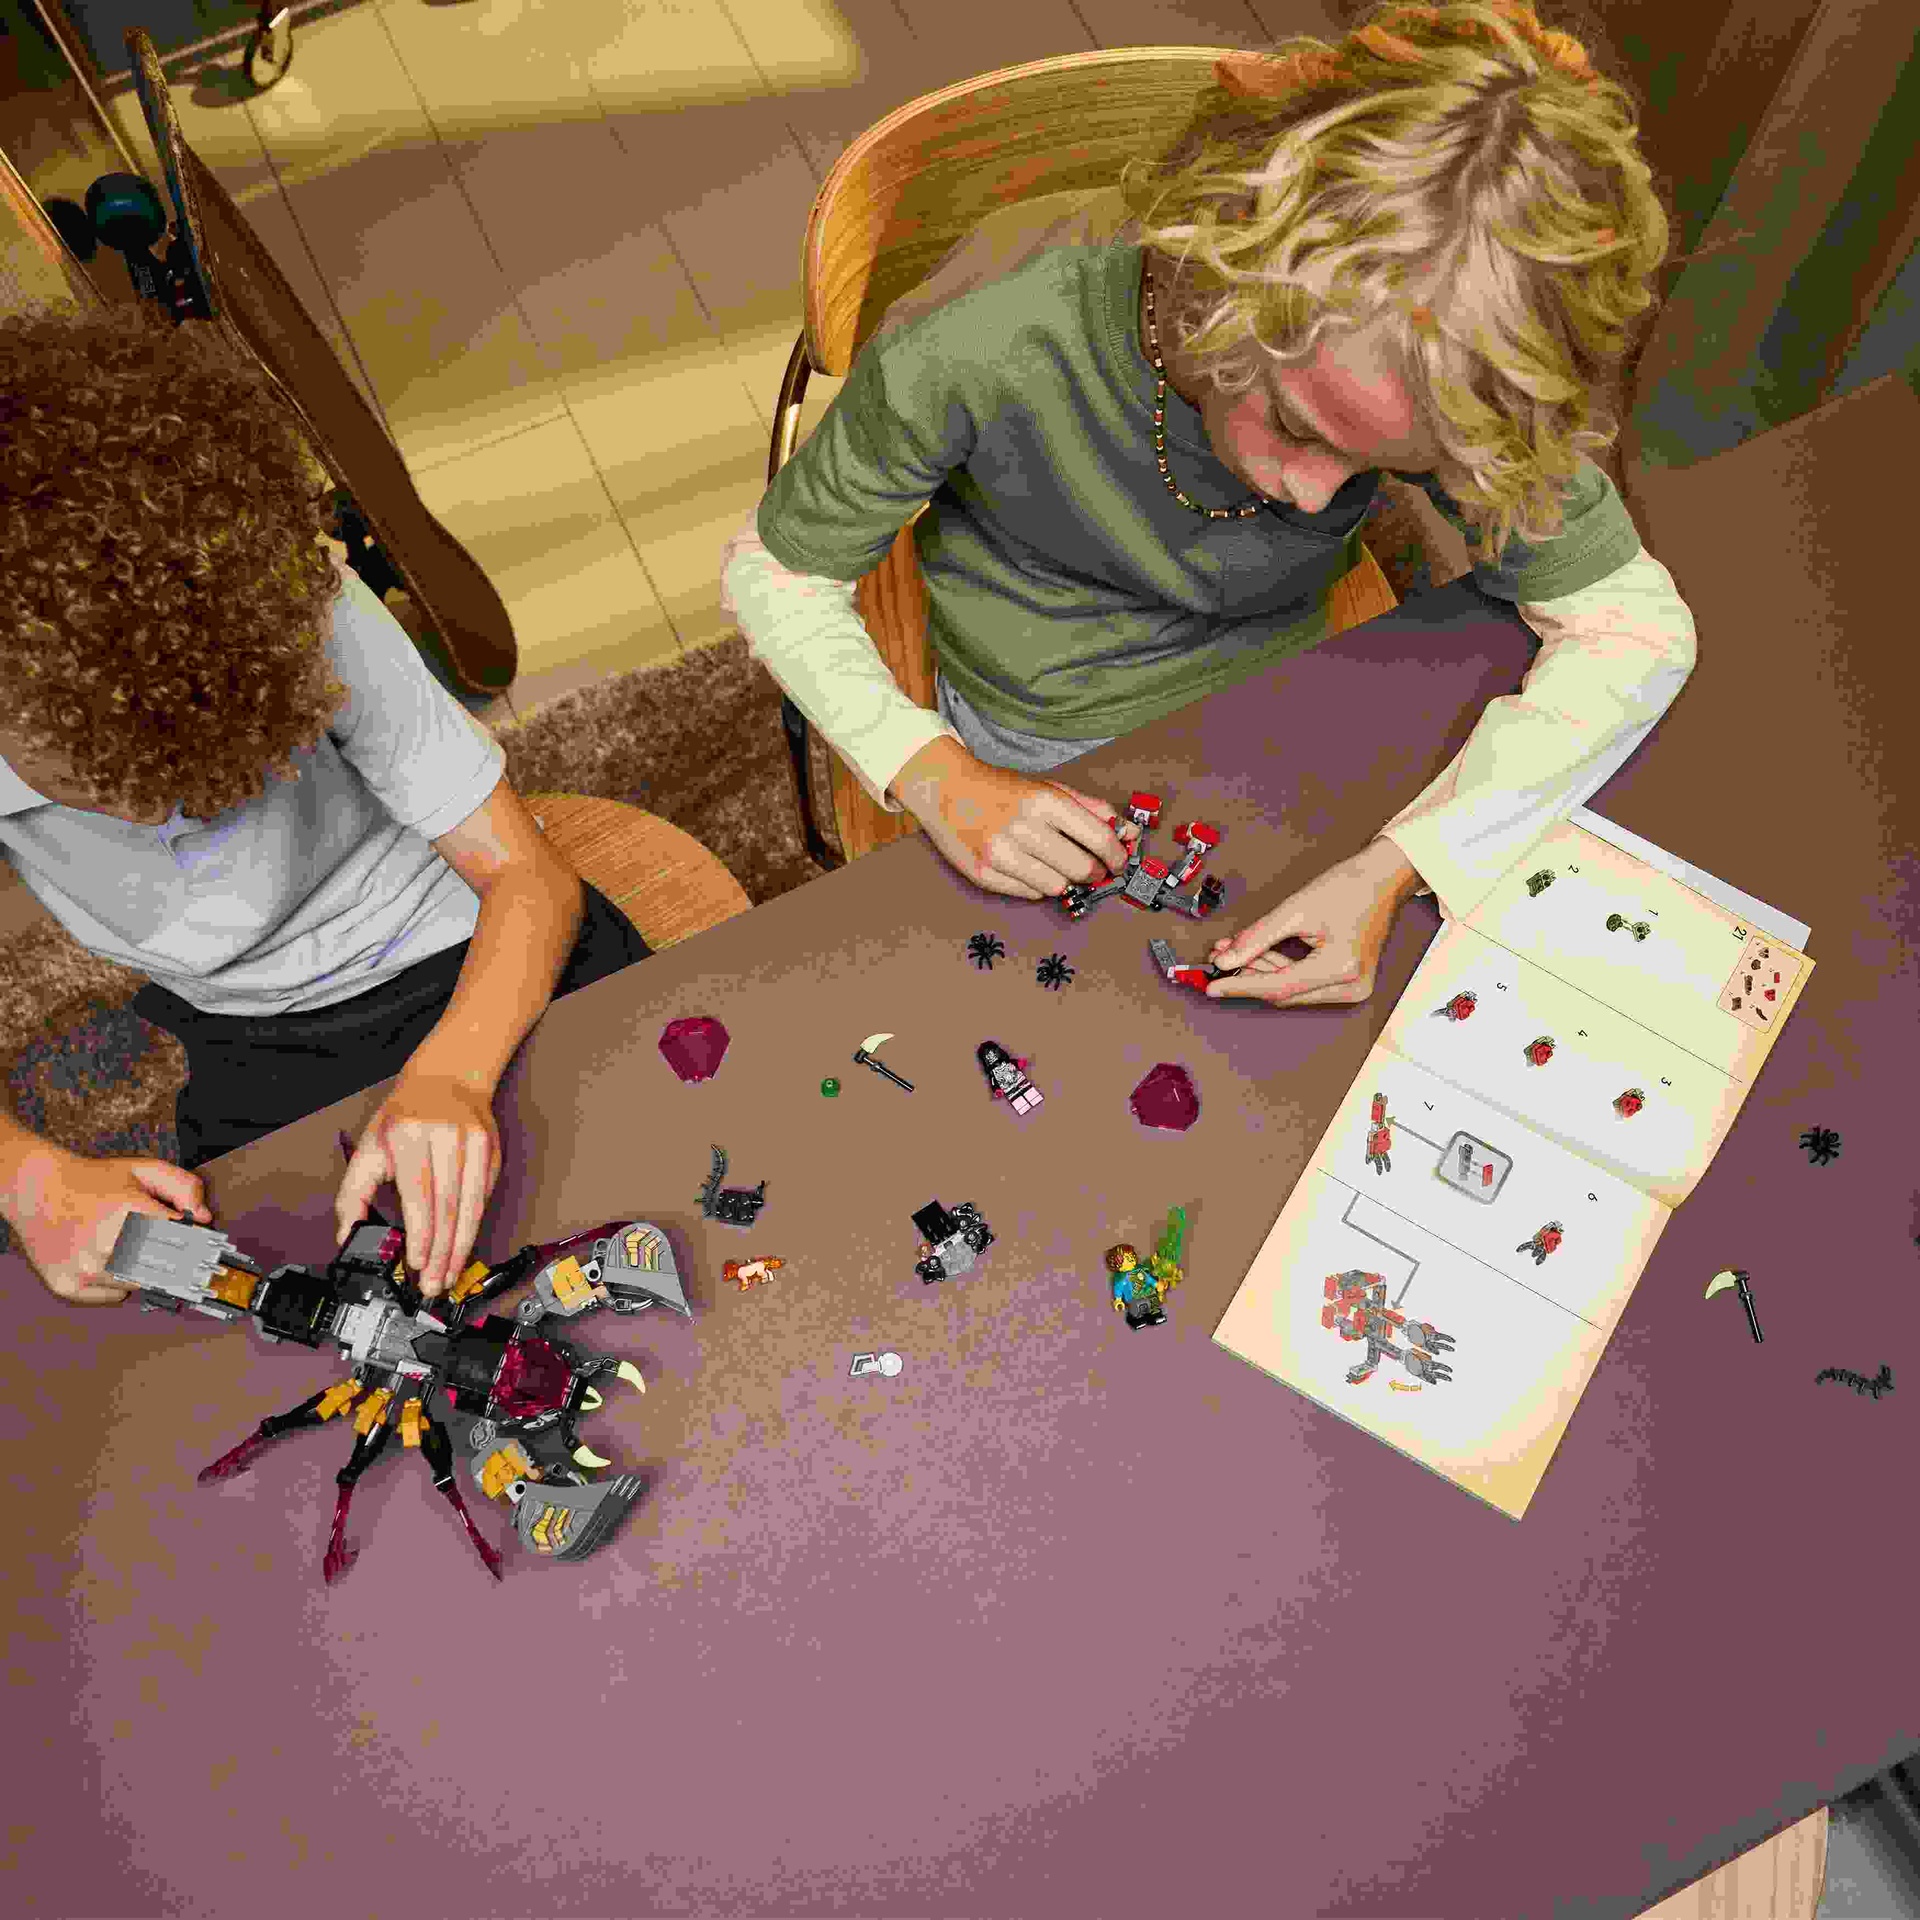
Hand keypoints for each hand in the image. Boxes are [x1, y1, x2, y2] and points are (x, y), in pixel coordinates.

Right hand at [6, 1146, 211, 1306]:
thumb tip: (203, 1219)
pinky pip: (115, 1296)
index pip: (185, 1243)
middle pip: (167, 1270)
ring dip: (147, 1273)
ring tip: (134, 1250)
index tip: (215, 1258)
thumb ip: (183, 1186)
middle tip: (190, 1264)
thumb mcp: (144, 1170)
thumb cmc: (94, 1181)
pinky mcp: (68, 1287)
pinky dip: (120, 1283)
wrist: (36, 1192)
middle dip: (180, 1265)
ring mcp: (86, 1269)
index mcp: (131, 1213)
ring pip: (142, 1285)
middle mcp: (107, 1244)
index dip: (202, 1250)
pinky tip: (109, 1260)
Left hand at [335, 1068, 499, 1298]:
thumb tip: (347, 1235)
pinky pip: (484, 1196)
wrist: (446, 1078)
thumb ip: (353, 1194)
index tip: (418, 1263)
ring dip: (462, 1246)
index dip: (421, 1235)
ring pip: (471, 1206)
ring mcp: (475, 1142)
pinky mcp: (493, 1150)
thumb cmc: (405, 1117)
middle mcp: (446, 1137)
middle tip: (434, 1282)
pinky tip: (464, 1244)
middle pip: (448, 1207)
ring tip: (450, 1273)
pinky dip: (474, 1224)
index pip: (419, 1196)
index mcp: (409, 1137)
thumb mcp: (368, 1148)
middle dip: (442, 1252)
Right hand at [889, 736, 1134, 898]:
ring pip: (1056, 887)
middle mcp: (1023, 828)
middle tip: (1093, 870)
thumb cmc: (1003, 790)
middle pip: (1081, 869)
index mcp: (1044, 801)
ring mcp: (1001, 854)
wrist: (947, 790)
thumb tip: (1129, 832)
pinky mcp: (984, 874)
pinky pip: (1029, 894)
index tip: (1120, 862)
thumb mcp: (1049, 787)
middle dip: (1095, 874)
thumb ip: (1092, 808)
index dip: (1117, 856)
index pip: (1098, 838)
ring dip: (1064, 880)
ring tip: (1054, 865)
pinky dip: (1036, 885)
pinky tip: (1028, 867)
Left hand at [1203, 839, 1421, 1006]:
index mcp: (1341, 968)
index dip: (1240, 987)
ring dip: (1261, 972)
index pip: (1278, 987)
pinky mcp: (1349, 982)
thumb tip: (1226, 960)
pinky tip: (1256, 956)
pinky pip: (1305, 984)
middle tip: (1218, 961)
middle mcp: (1351, 986)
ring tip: (1233, 952)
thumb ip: (1256, 938)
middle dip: (1248, 977)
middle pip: (1284, 992)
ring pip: (1292, 990)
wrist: (1383, 877)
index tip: (1212, 986)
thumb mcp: (1296, 909)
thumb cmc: (1350, 886)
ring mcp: (1352, 988)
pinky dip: (1280, 970)